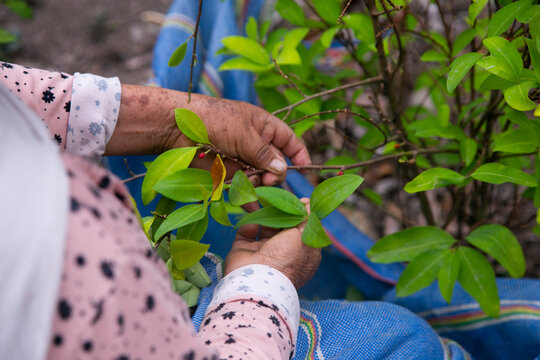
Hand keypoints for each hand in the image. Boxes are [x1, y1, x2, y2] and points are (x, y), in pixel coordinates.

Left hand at [178, 95, 310, 185]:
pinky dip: (247, 196)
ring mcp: (241, 160)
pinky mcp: (227, 174)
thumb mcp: (244, 133)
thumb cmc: (214, 120)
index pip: (288, 140)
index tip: (304, 168)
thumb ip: (263, 153)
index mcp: (263, 126)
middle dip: (276, 173)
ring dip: (261, 184)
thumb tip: (282, 169)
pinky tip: (250, 203)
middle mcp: (254, 144)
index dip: (298, 153)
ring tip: (255, 186)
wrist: (177, 129)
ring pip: (261, 178)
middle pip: (276, 164)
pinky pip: (242, 188)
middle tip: (269, 179)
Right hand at [224, 199, 320, 288]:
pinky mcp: (244, 250)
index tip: (299, 202)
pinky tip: (253, 215)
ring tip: (266, 200)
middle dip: (283, 213)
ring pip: (265, 227)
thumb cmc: (287, 258)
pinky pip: (247, 231)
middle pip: (284, 227)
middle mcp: (283, 253)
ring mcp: (263, 252)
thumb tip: (308, 202)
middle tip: (280, 198)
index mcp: (302, 254)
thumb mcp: (304, 236)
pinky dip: (249, 223)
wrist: (257, 279)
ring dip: (265, 214)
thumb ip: (307, 218)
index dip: (302, 216)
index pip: (303, 231)